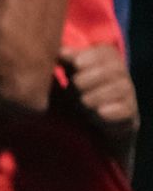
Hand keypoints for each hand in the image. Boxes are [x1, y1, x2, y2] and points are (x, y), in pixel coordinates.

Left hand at [61, 44, 139, 160]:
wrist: (88, 140)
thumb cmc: (74, 105)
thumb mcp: (66, 83)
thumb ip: (65, 65)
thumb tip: (59, 49)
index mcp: (108, 67)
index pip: (107, 52)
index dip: (91, 56)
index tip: (74, 64)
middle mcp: (122, 80)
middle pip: (114, 69)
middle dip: (90, 78)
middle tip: (74, 89)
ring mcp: (129, 100)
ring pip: (121, 88)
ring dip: (96, 96)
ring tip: (82, 104)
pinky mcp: (131, 121)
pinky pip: (126, 111)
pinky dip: (109, 112)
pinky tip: (97, 114)